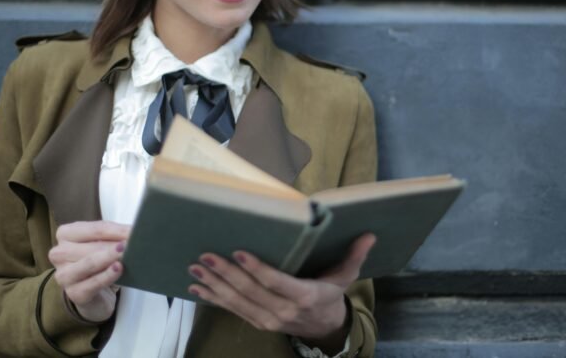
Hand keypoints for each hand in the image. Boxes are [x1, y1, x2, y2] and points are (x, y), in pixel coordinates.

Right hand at [48, 221, 130, 322]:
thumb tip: (137, 230)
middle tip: (137, 243)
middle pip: (93, 246)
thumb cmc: (99, 262)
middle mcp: (60, 253)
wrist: (95, 293)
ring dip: (110, 257)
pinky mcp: (73, 293)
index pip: (95, 229)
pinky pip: (92, 283)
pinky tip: (118, 269)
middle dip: (116, 245)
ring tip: (127, 253)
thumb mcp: (104, 243)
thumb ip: (115, 235)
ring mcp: (64, 275)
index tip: (137, 230)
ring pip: (90, 263)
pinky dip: (107, 275)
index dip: (118, 230)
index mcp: (66, 234)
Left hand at [187, 233, 375, 352]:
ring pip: (237, 302)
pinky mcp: (257, 322)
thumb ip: (354, 256)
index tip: (239, 252)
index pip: (276, 283)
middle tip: (207, 255)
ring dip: (215, 285)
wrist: (325, 329)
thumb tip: (369, 235)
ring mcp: (267, 319)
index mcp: (304, 296)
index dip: (257, 269)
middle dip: (226, 273)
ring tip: (196, 268)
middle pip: (251, 291)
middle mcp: (283, 311)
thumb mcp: (345, 277)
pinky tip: (197, 286)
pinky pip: (232, 310)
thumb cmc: (331, 295)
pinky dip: (213, 298)